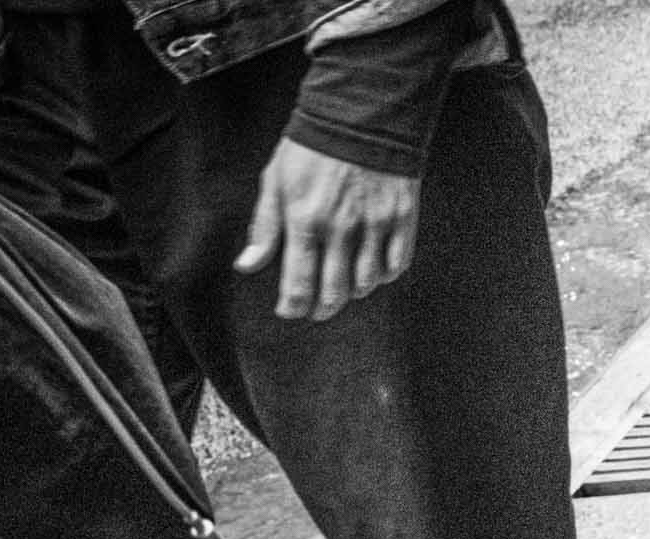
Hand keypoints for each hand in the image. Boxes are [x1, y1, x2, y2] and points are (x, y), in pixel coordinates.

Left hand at [234, 138, 421, 320]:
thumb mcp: (275, 181)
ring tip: (343, 288)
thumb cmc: (312, 149)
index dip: (292, 306)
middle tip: (317, 311)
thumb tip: (247, 265)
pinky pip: (395, 265)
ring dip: (352, 292)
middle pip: (333, 292)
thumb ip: (265, 227)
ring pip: (366, 283)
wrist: (361, 116)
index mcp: (304, 221)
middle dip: (322, 308)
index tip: (289, 311)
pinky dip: (383, 274)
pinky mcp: (401, 220)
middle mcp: (340, 230)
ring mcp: (374, 227)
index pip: (298, 283)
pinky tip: (373, 269)